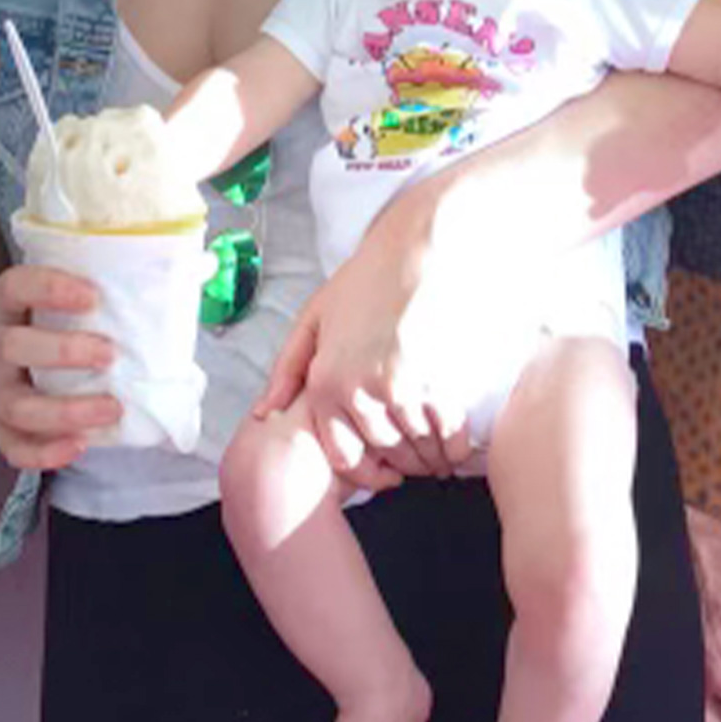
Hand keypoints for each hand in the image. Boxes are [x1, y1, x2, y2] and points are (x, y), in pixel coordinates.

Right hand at [0, 264, 123, 471]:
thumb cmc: (32, 323)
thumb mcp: (40, 298)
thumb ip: (85, 296)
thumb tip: (171, 291)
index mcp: (1, 304)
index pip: (17, 287)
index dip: (50, 289)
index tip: (92, 296)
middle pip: (13, 347)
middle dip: (63, 352)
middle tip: (110, 353)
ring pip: (17, 406)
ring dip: (66, 411)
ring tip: (113, 409)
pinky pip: (13, 447)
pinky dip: (45, 453)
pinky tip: (81, 445)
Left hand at [255, 220, 484, 481]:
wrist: (422, 248)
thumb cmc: (367, 278)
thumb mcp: (315, 317)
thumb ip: (288, 369)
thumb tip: (264, 412)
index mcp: (326, 382)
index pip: (344, 455)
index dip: (366, 472)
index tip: (383, 473)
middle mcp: (360, 392)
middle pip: (385, 452)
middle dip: (402, 466)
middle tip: (415, 466)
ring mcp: (402, 389)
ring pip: (418, 448)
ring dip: (430, 461)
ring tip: (438, 461)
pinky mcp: (440, 382)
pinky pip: (449, 432)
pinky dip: (454, 448)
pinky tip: (456, 449)